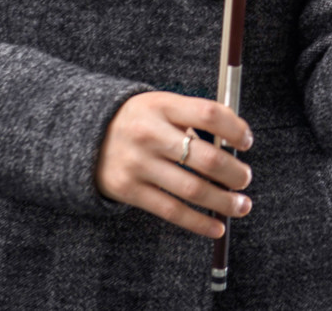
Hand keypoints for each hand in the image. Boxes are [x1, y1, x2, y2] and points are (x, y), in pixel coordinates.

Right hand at [94, 92, 253, 237]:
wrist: (85, 136)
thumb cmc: (138, 121)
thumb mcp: (161, 106)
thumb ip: (193, 118)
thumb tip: (233, 144)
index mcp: (162, 105)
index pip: (208, 114)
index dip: (235, 129)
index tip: (246, 142)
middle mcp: (150, 133)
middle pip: (204, 157)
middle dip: (233, 173)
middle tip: (245, 179)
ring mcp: (138, 164)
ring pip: (192, 189)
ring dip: (223, 201)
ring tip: (241, 205)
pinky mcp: (129, 190)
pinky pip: (171, 210)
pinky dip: (198, 222)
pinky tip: (216, 227)